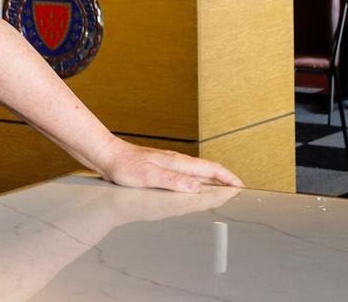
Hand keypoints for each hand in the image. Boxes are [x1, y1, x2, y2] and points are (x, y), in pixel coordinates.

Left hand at [94, 138, 244, 192]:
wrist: (107, 156)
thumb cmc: (124, 166)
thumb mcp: (148, 176)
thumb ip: (172, 180)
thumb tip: (196, 187)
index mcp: (177, 163)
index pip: (210, 169)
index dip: (227, 178)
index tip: (240, 186)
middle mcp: (176, 162)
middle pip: (207, 170)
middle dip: (224, 180)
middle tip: (237, 191)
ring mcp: (169, 164)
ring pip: (197, 172)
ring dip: (212, 180)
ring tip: (222, 191)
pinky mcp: (161, 168)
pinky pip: (186, 175)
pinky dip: (197, 181)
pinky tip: (194, 187)